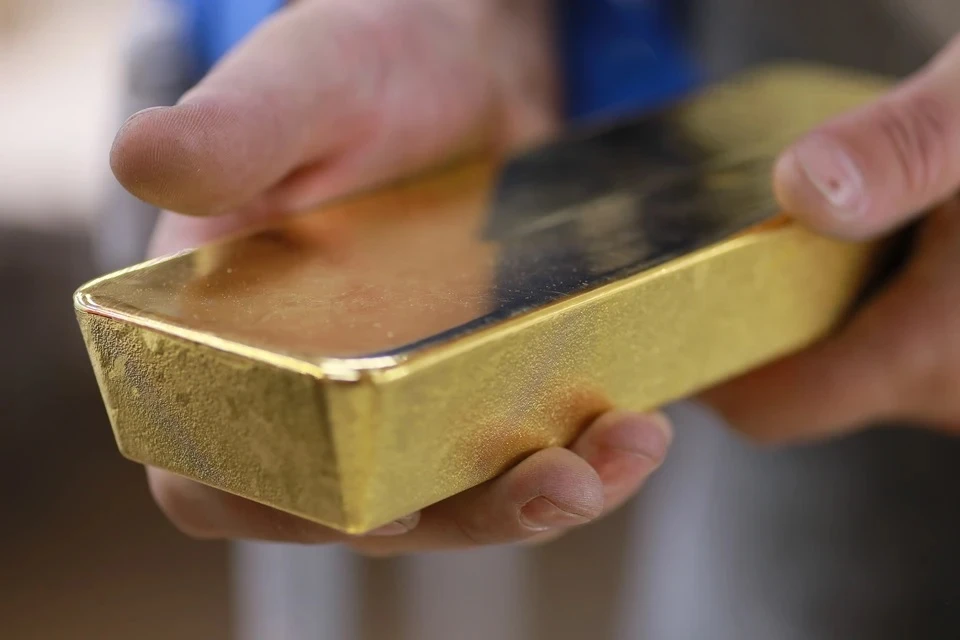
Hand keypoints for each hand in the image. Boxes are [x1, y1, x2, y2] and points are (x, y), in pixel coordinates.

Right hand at [110, 0, 672, 552]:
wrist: (472, 59)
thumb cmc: (365, 68)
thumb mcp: (303, 86)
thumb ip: (235, 131)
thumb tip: (143, 158)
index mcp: (232, 338)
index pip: (217, 468)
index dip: (279, 508)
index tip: (376, 503)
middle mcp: (318, 388)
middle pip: (365, 507)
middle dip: (460, 517)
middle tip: (549, 486)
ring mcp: (408, 395)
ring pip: (459, 494)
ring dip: (542, 496)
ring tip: (624, 451)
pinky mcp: (484, 382)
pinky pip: (524, 451)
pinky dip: (584, 455)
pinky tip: (637, 422)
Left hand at [654, 36, 959, 443]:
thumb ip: (905, 149)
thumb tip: (805, 187)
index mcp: (940, 352)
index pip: (777, 408)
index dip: (713, 373)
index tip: (673, 314)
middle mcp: (958, 390)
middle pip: (810, 387)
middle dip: (761, 329)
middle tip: (723, 251)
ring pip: (858, 365)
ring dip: (815, 311)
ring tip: (795, 233)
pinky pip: (900, 345)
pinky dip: (863, 303)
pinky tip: (863, 237)